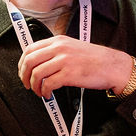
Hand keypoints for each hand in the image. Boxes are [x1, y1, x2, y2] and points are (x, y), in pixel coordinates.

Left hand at [17, 37, 132, 97]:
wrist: (112, 66)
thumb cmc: (94, 59)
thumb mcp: (72, 47)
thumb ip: (56, 51)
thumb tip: (39, 63)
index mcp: (58, 41)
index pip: (30, 49)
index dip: (22, 64)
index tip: (24, 73)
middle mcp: (59, 48)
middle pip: (30, 61)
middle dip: (24, 76)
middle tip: (27, 85)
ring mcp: (64, 61)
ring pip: (37, 74)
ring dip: (35, 86)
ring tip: (40, 92)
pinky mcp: (69, 74)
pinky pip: (48, 84)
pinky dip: (45, 92)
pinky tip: (48, 94)